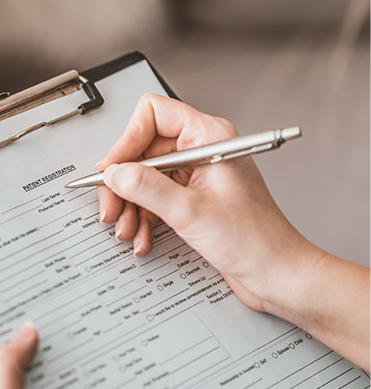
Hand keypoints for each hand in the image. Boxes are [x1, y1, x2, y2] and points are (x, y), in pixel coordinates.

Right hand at [96, 93, 321, 313]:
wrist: (276, 273)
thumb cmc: (255, 240)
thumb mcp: (189, 212)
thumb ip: (146, 188)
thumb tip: (114, 173)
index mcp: (209, 137)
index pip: (153, 115)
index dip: (127, 140)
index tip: (113, 170)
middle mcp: (202, 150)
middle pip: (142, 151)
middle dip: (123, 184)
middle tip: (111, 208)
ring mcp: (196, 175)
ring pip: (143, 178)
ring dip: (130, 206)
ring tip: (128, 229)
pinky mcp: (192, 198)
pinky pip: (153, 198)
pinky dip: (143, 218)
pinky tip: (143, 236)